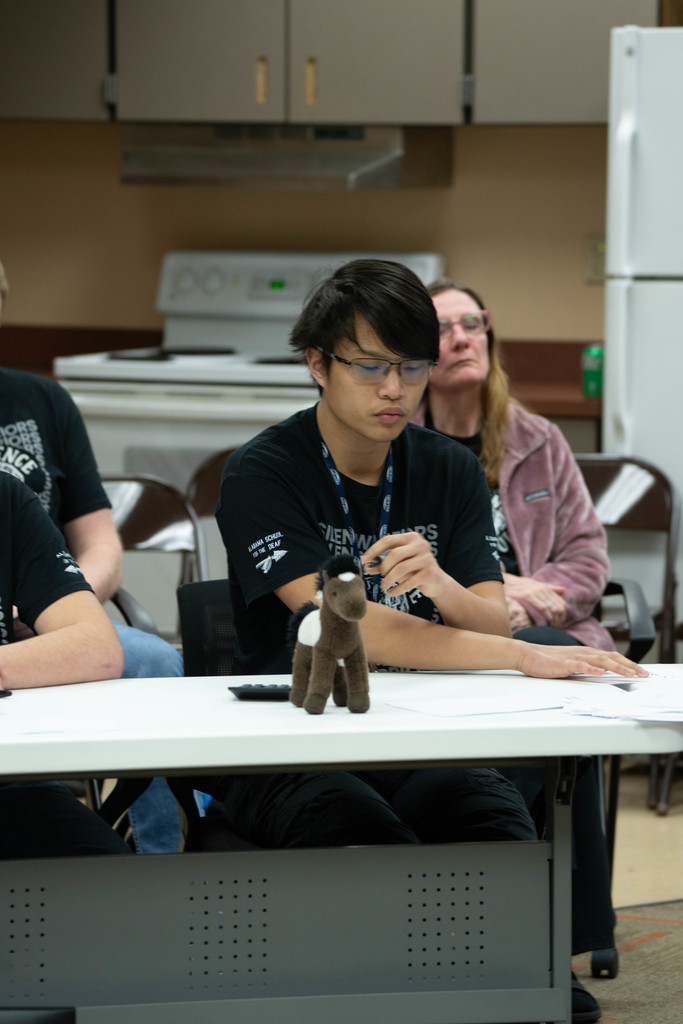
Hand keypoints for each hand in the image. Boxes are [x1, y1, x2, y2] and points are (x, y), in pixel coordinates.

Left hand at [361, 532, 448, 599]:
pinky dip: (397, 589)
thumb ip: (382, 564)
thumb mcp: (398, 564)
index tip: (363, 560)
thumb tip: (366, 567)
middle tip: (380, 577)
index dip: (373, 550)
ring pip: (401, 568)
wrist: (436, 582)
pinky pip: (409, 582)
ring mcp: (427, 558)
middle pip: (395, 554)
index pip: (388, 540)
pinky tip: (391, 592)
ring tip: (384, 586)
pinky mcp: (430, 573)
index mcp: (411, 537)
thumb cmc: (414, 570)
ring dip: (389, 579)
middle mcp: (421, 545)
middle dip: (384, 567)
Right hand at [503, 573, 566, 627]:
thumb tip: (564, 590)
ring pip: (552, 608)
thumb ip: (550, 588)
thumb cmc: (520, 586)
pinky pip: (542, 607)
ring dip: (552, 620)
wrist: (505, 582)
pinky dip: (545, 616)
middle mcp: (543, 589)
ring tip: (549, 628)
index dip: (562, 616)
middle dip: (558, 620)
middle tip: (554, 628)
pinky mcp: (528, 595)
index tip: (559, 624)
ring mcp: (536, 591)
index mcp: (546, 588)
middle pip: (558, 607)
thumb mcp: (535, 585)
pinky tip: (543, 623)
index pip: (561, 603)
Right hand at [514, 642, 649, 679]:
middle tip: (644, 674)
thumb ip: (585, 667)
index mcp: (586, 653)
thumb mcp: (570, 664)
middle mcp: (583, 653)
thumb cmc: (546, 661)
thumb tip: (601, 675)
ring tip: (630, 674)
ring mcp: (574, 657)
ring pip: (601, 661)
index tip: (640, 671)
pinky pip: (581, 665)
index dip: (628, 663)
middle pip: (612, 657)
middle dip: (630, 666)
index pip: (612, 657)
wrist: (527, 654)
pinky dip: (593, 669)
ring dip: (617, 667)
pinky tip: (602, 673)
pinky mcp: (564, 664)